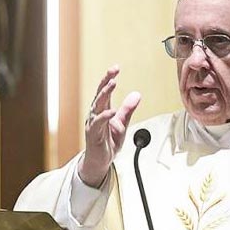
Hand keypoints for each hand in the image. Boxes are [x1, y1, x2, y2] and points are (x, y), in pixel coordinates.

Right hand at [78, 65, 140, 186]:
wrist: (100, 161)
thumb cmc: (108, 142)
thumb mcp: (122, 123)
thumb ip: (128, 109)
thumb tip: (136, 94)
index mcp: (102, 110)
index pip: (104, 90)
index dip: (109, 78)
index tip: (115, 68)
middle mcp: (95, 114)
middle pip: (99, 94)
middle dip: (106, 82)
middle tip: (113, 72)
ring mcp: (93, 124)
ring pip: (97, 105)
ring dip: (104, 94)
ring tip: (112, 84)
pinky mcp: (93, 134)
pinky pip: (98, 123)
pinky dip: (104, 116)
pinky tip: (111, 111)